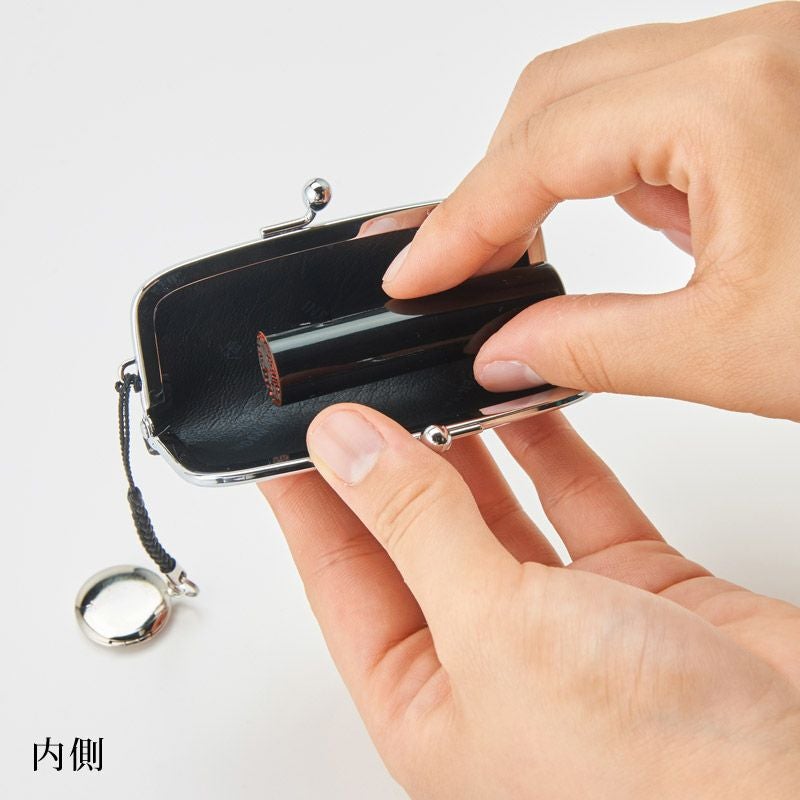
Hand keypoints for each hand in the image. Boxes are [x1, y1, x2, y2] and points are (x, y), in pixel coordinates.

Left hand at [260, 405, 799, 798]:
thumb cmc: (657, 779)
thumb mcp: (494, 631)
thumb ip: (416, 527)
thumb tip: (344, 448)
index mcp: (428, 700)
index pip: (338, 577)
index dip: (308, 498)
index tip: (290, 431)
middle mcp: (490, 661)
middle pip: (412, 537)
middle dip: (386, 461)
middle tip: (360, 391)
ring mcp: (563, 621)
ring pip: (494, 511)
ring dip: (465, 446)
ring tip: (429, 380)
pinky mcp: (632, 585)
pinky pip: (574, 498)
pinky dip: (548, 447)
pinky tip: (518, 403)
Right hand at [380, 2, 799, 421]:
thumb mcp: (734, 351)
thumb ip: (591, 347)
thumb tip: (502, 348)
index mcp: (738, 97)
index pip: (540, 152)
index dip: (460, 222)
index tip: (415, 270)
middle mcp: (755, 47)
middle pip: (555, 94)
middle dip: (494, 185)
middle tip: (458, 262)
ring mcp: (769, 57)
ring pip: (601, 92)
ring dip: (553, 175)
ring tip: (538, 256)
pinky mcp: (776, 85)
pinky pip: (659, 106)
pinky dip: (618, 166)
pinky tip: (645, 227)